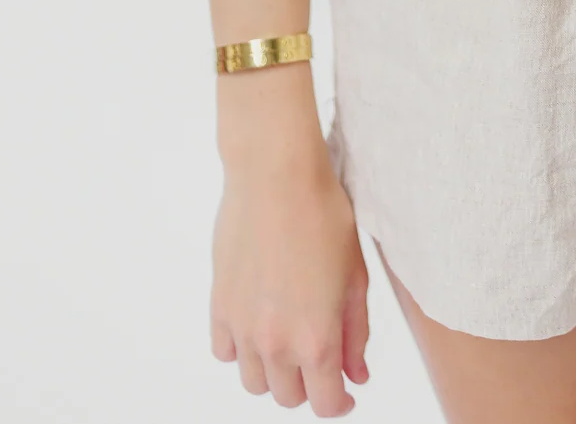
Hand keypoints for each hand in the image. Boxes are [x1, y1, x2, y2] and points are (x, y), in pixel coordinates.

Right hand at [209, 143, 370, 414]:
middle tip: (320, 356)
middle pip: (288, 398)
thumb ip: (356, 333)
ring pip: (255, 382)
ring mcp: (242, 327)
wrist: (276, 175)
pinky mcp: (218, 306)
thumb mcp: (355, 275)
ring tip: (289, 337)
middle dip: (308, 385)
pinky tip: (258, 324)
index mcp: (316, 338)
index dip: (338, 404)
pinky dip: (241, 350)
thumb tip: (357, 376)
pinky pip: (225, 352)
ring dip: (274, 371)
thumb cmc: (324, 215)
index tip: (344, 393)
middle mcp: (275, 343)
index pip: (323, 405)